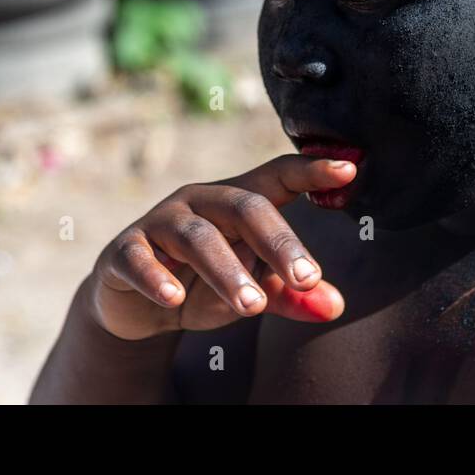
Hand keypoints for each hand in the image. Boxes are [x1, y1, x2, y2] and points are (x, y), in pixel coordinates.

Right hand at [87, 154, 355, 339]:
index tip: (350, 168)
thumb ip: (292, 295)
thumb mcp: (254, 290)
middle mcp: (202, 201)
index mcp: (239, 201)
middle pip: (245, 207)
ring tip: (253, 306)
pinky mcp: (124, 250)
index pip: (279, 177)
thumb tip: (336, 306)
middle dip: (278, 242)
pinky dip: (156, 278)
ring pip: (198, 236)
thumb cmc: (206, 282)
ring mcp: (161, 222)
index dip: (312, 170)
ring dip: (226, 271)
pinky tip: (175, 299)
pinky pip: (139, 258)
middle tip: (306, 277)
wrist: (136, 302)